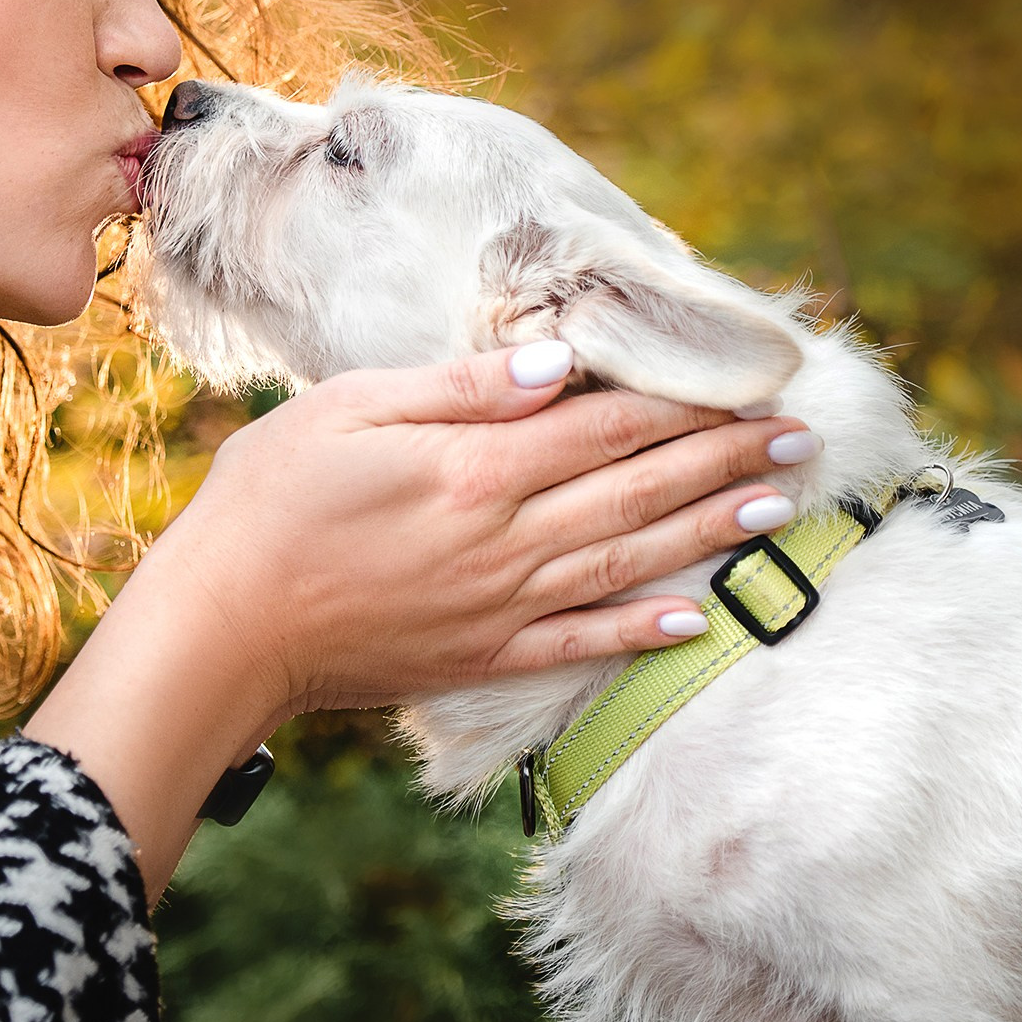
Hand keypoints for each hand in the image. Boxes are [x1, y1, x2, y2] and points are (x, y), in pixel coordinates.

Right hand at [153, 340, 814, 717]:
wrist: (221, 629)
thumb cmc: (268, 502)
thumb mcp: (348, 410)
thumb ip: (462, 389)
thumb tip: (561, 364)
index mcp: (476, 468)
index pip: (607, 426)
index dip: (686, 404)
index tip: (750, 384)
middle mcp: (506, 540)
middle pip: (638, 489)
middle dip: (726, 460)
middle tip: (800, 437)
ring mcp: (500, 606)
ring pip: (630, 560)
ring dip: (711, 531)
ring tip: (780, 505)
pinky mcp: (482, 657)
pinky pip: (583, 646)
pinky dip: (643, 631)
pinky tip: (696, 617)